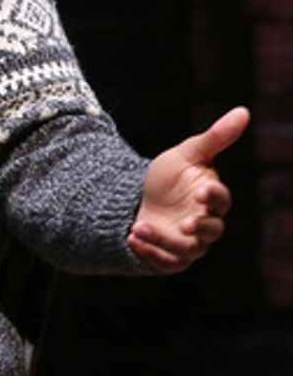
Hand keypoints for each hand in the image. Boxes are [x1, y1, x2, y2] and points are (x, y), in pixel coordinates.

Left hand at [128, 106, 249, 272]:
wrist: (138, 199)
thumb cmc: (169, 176)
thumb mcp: (186, 154)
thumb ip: (214, 137)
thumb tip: (243, 111)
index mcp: (212, 198)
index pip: (222, 201)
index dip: (214, 197)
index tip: (201, 190)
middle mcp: (205, 223)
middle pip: (211, 231)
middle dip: (199, 227)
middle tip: (184, 222)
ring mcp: (188, 242)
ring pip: (187, 249)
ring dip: (164, 240)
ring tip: (138, 227)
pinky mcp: (170, 257)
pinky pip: (167, 264)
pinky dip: (151, 254)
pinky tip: (132, 239)